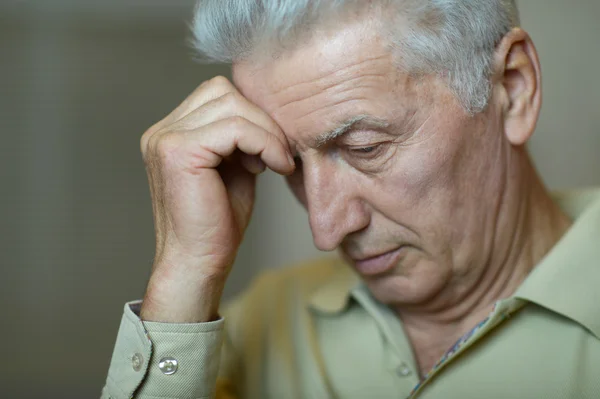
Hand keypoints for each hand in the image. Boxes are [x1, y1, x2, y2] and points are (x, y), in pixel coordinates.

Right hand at [139, 76, 294, 321]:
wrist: (198, 264)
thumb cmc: (217, 224)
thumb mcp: (232, 168)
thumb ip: (240, 138)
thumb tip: (266, 111)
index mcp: (170, 133)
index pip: (216, 94)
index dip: (252, 114)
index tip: (271, 149)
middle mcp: (162, 131)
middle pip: (222, 90)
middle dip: (261, 119)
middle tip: (278, 154)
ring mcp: (166, 139)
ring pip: (231, 104)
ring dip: (265, 132)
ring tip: (275, 163)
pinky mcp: (179, 152)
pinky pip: (235, 128)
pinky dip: (264, 143)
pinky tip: (272, 168)